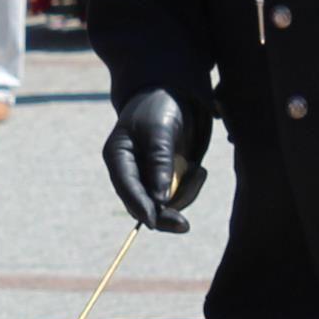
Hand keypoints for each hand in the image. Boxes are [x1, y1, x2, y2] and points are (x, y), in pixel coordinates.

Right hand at [100, 89, 209, 232]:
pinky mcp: (165, 179)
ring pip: (163, 203)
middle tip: (184, 225)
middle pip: (142, 203)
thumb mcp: (160, 129)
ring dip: (184, 195)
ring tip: (199, 172)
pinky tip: (199, 170)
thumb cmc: (161, 105)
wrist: (174, 93)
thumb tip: (160, 198)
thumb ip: (159, 161)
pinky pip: (177, 195)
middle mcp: (129, 171)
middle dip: (164, 214)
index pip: (126, 187)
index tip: (153, 222)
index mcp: (118, 156)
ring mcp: (147, 177)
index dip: (139, 206)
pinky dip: (190, 188)